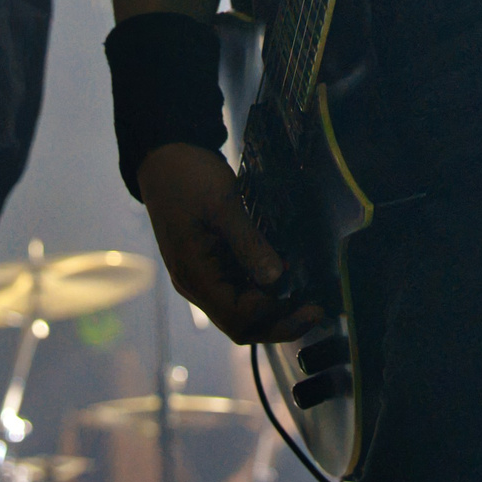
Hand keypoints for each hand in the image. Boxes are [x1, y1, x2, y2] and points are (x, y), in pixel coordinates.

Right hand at [136, 144, 323, 343]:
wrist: (164, 157)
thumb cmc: (189, 176)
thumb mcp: (224, 204)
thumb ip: (249, 243)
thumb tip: (278, 280)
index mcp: (194, 274)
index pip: (237, 317)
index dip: (275, 317)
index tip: (309, 303)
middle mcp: (195, 284)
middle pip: (240, 324)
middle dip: (279, 322)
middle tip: (317, 310)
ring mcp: (201, 277)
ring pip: (240, 311)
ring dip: (273, 310)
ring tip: (308, 298)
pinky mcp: (208, 266)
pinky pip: (237, 291)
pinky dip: (263, 293)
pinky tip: (287, 280)